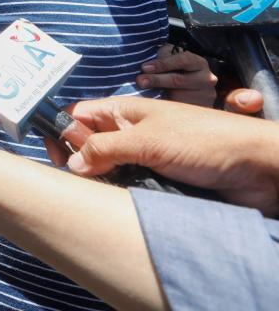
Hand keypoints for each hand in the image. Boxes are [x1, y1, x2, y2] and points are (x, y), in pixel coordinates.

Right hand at [62, 96, 278, 215]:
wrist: (256, 166)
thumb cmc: (203, 141)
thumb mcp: (147, 140)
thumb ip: (104, 148)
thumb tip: (71, 163)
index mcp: (124, 111)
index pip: (78, 115)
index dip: (60, 132)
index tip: (56, 157)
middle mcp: (130, 131)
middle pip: (88, 143)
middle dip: (77, 160)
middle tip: (78, 180)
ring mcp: (144, 156)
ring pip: (106, 168)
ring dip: (100, 181)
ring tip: (97, 194)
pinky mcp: (158, 178)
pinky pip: (127, 185)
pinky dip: (120, 193)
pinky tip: (118, 201)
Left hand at [137, 44, 261, 113]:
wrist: (193, 86)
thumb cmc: (176, 68)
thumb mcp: (171, 57)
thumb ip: (163, 57)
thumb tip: (146, 68)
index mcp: (199, 63)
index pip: (182, 60)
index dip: (162, 63)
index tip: (144, 67)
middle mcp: (206, 79)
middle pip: (178, 80)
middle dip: (156, 80)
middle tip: (140, 81)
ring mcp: (205, 96)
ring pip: (178, 97)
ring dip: (159, 95)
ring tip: (144, 94)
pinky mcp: (200, 110)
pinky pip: (180, 111)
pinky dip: (166, 108)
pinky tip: (156, 106)